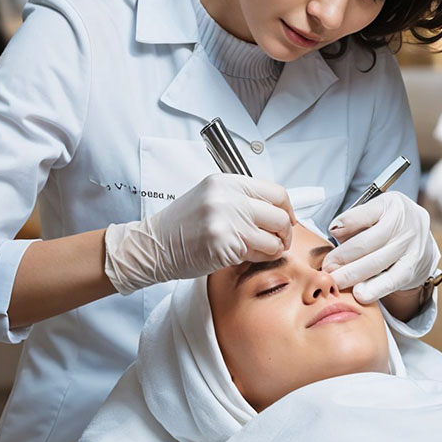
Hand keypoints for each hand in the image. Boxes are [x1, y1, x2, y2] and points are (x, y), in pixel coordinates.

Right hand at [103, 174, 295, 293]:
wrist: (154, 246)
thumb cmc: (181, 226)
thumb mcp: (211, 197)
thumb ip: (241, 198)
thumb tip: (276, 210)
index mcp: (226, 183)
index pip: (275, 192)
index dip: (287, 209)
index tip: (287, 219)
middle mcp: (228, 198)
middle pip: (279, 215)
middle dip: (286, 232)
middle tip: (280, 240)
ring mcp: (228, 222)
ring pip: (275, 238)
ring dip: (274, 248)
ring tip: (262, 250)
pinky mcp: (226, 246)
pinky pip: (260, 254)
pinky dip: (259, 258)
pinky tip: (245, 257)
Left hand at [323, 191, 439, 304]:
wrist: (421, 241)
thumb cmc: (390, 225)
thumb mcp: (375, 213)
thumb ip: (354, 220)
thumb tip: (335, 230)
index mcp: (392, 205)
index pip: (364, 213)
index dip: (345, 223)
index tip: (331, 232)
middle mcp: (404, 224)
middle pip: (367, 242)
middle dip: (343, 256)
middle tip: (327, 267)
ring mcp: (411, 247)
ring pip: (377, 263)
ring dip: (352, 274)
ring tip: (337, 281)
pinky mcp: (412, 269)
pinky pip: (391, 281)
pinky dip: (374, 289)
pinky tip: (359, 294)